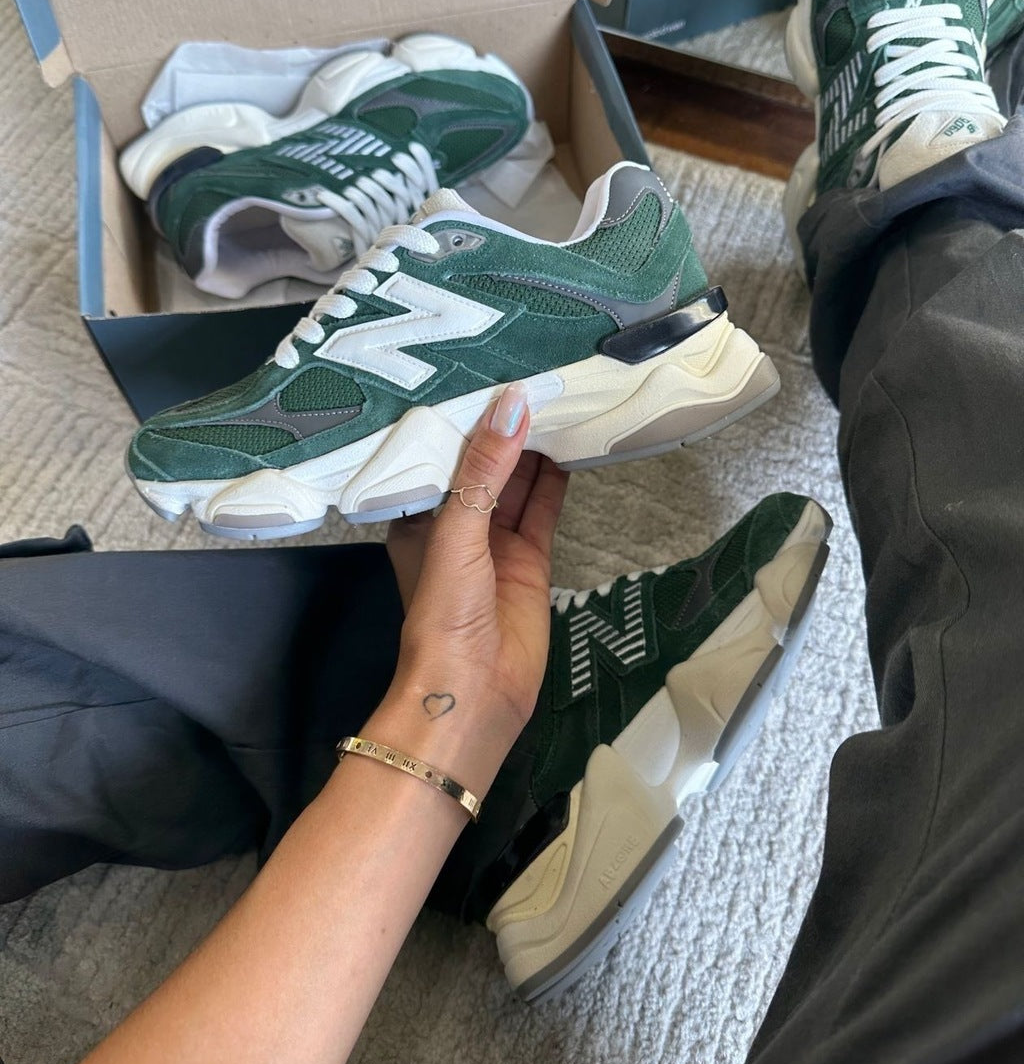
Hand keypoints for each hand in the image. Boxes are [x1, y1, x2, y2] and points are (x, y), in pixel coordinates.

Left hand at [386, 381, 567, 744]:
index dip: (462, 416)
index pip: (441, 454)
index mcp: (418, 516)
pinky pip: (544, 508)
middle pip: (484, 464)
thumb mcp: (456, 530)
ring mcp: (495, 542)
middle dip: (504, 426)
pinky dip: (558, 478)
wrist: (474, 693)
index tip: (482, 370)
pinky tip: (572, 442)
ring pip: (518, 481)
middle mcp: (455, 524)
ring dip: (534, 446)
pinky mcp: (530, 559)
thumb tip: (512, 404)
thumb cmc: (444, 613)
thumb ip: (484, 469)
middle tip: (530, 372)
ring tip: (557, 396)